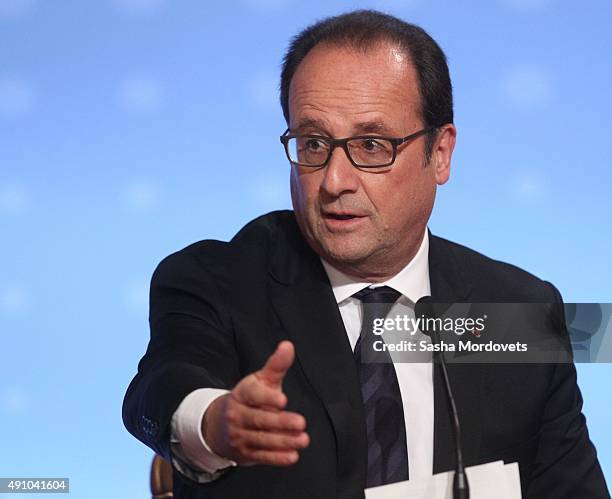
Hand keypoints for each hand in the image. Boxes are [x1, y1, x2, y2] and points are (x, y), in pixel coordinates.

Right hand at [202, 341, 309, 465]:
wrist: (217, 425)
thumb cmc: (247, 398)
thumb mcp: (260, 380)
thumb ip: (276, 365)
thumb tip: (288, 345)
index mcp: (242, 394)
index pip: (253, 395)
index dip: (267, 397)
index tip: (283, 399)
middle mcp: (238, 415)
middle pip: (260, 419)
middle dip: (281, 422)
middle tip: (301, 423)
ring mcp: (240, 435)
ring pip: (262, 439)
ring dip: (283, 441)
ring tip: (303, 439)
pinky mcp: (245, 452)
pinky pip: (262, 456)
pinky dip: (277, 458)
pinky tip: (292, 456)